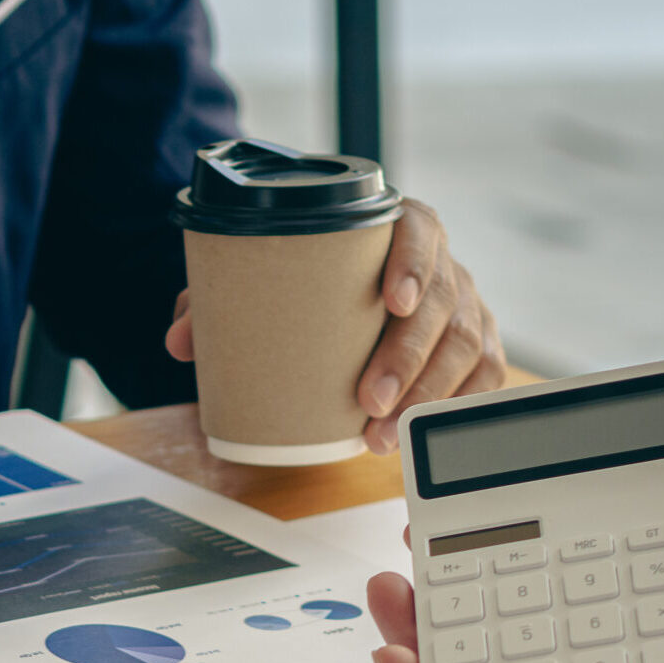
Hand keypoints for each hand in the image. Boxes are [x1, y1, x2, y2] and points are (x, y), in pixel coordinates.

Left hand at [163, 198, 505, 454]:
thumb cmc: (311, 279)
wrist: (347, 283)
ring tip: (383, 435)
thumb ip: (219, 300)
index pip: (419, 233)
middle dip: (409, 357)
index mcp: (399, 227)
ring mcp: (464, 303)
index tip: (391, 303)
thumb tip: (179, 341)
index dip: (413, 265)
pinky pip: (484, 374)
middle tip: (370, 401)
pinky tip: (429, 433)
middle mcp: (442, 263)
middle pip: (442, 303)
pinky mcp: (476, 343)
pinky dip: (460, 406)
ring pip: (465, 345)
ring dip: (428, 396)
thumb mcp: (266, 278)